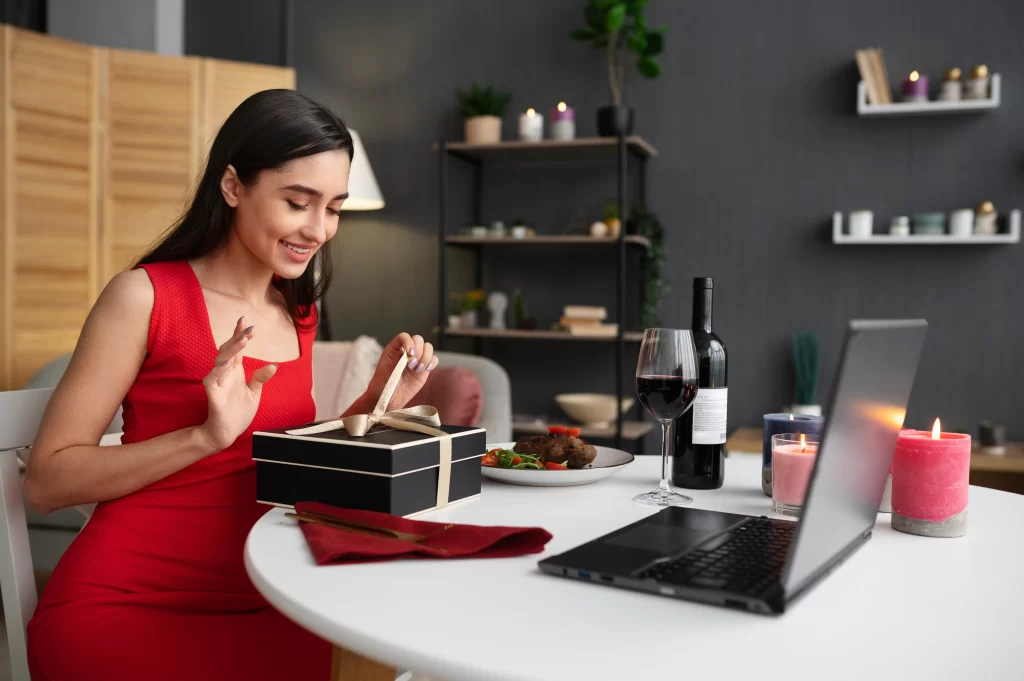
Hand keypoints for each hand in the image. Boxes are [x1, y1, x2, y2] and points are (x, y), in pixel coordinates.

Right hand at [198, 317, 276, 451]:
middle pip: (228, 350)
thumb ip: (260, 378)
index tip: (247, 322)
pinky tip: (227, 361)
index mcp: (235, 372)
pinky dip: (219, 369)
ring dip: (231, 349)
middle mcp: (225, 374)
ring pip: (220, 360)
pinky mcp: (212, 394)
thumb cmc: (238, 412)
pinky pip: (212, 378)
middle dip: (237, 337)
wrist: (226, 433)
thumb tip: (273, 365)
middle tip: (247, 327)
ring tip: (242, 339)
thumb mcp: (254, 393)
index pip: (237, 349)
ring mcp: (217, 382)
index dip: (241, 335)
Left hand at [365, 333, 437, 411]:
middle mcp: (406, 352)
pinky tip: (425, 370)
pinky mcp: (424, 369)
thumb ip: (398, 360)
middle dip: (418, 351)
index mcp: (394, 349)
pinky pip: (434, 359)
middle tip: (412, 366)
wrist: (388, 400)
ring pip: (428, 348)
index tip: (409, 354)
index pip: (404, 336)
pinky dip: (432, 363)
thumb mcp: (386, 371)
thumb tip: (411, 353)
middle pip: (418, 339)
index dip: (409, 342)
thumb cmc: (383, 386)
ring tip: (418, 370)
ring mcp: (416, 360)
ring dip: (426, 357)